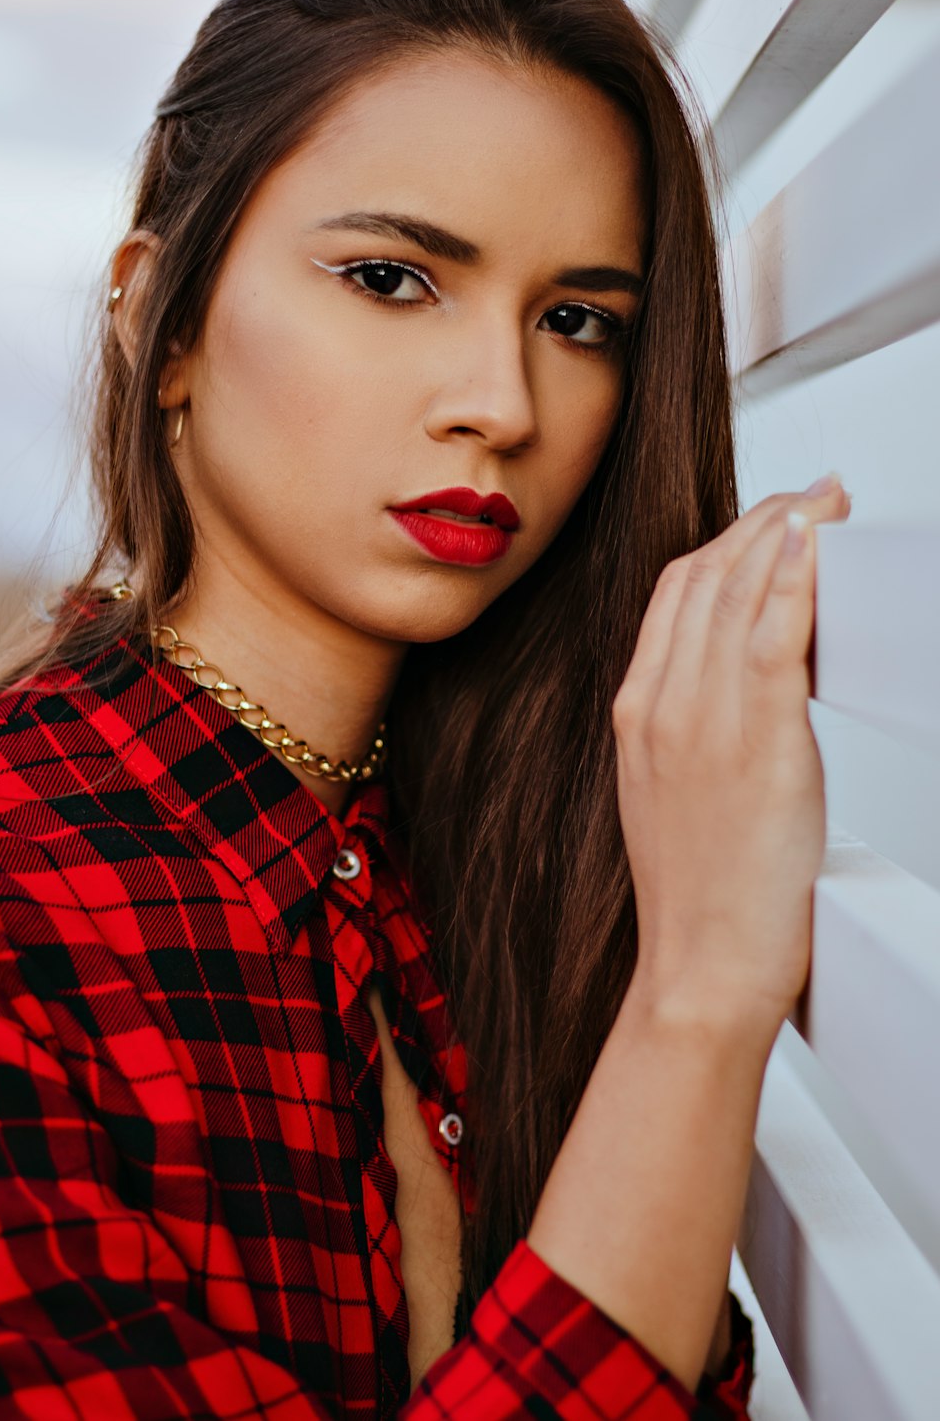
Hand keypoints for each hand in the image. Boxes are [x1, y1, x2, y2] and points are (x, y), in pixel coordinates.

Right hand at [611, 477, 850, 1034]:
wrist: (700, 967)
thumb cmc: (698, 896)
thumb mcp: (673, 794)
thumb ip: (697, 728)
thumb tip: (746, 683)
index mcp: (638, 713)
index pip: (675, 596)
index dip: (725, 542)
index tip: (767, 520)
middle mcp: (660, 704)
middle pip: (704, 578)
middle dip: (760, 521)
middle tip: (810, 495)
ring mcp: (700, 719)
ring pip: (735, 592)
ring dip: (784, 531)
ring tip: (824, 501)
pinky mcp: (752, 742)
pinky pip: (768, 636)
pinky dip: (790, 578)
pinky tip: (812, 543)